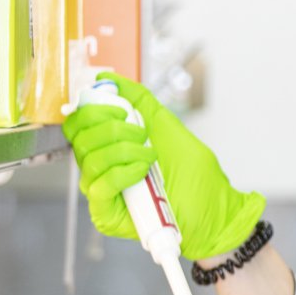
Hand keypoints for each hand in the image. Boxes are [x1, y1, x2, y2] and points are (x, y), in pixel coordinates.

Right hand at [62, 73, 264, 259]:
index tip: (120, 108)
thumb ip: (142, 103)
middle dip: (113, 128)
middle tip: (143, 135)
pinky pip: (98, 187)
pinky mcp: (106, 214)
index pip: (79, 122)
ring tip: (151, 156)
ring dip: (123, 151)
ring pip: (90, 160)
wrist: (216, 212)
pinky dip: (122, 173)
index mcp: (110, 146)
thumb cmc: (197, 178)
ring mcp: (103, 192)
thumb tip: (112, 79)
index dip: (94, 109)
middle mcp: (102, 168)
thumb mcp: (170, 129)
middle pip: (79, 137)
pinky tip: (142, 172)